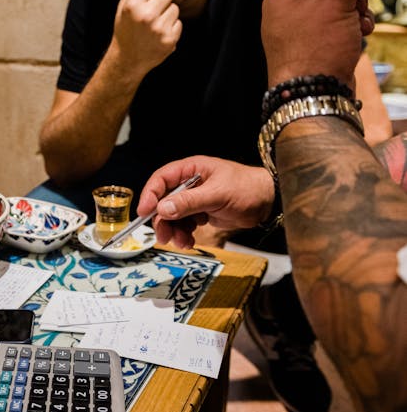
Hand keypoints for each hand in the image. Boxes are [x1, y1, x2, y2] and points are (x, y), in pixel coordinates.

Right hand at [111, 0, 181, 74]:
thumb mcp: (124, 6)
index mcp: (133, 5)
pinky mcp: (169, 40)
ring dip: (168, 12)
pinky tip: (160, 33)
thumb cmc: (125, 28)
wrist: (128, 59)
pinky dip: (172, 26)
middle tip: (155, 6)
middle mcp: (146, 16)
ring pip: (175, 8)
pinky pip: (178, 22)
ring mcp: (159, 29)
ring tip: (156, 22)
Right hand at [137, 157, 275, 248]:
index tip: (144, 212)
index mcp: (191, 169)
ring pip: (173, 216)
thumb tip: (163, 209)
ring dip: (173, 230)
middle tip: (164, 237)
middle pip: (164, 201)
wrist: (268, 203)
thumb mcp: (217, 194)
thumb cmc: (246, 189)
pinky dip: (184, 234)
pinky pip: (184, 224)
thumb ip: (189, 202)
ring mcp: (195, 199)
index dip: (150, 195)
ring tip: (182, 242)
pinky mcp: (201, 212)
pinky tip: (190, 242)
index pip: (162, 179)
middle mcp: (189, 183)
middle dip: (163, 220)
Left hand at [262, 0, 373, 87]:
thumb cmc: (316, 47)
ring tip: (360, 21)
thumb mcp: (335, 0)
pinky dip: (353, 22)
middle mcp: (290, 4)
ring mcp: (302, 23)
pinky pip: (339, 20)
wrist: (313, 95)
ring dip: (357, 5)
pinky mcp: (316, 40)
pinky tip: (361, 33)